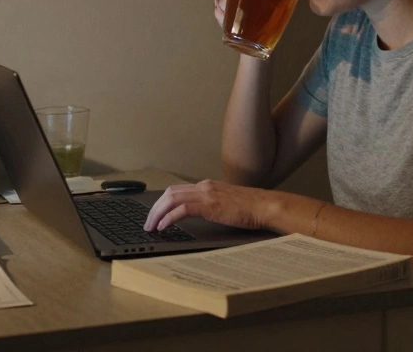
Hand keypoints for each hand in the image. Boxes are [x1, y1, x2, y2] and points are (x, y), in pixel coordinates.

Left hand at [143, 179, 272, 231]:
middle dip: (154, 208)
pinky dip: (169, 217)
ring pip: (172, 199)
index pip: (176, 190)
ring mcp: (206, 194)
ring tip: (151, 226)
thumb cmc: (250, 208)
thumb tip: (199, 213)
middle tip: (147, 223)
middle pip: (169, 193)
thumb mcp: (226, 203)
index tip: (154, 215)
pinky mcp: (210, 205)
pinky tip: (164, 226)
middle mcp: (204, 186)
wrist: (265, 206)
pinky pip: (182, 209)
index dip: (161, 202)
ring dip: (158, 213)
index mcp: (207, 186)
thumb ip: (211, 205)